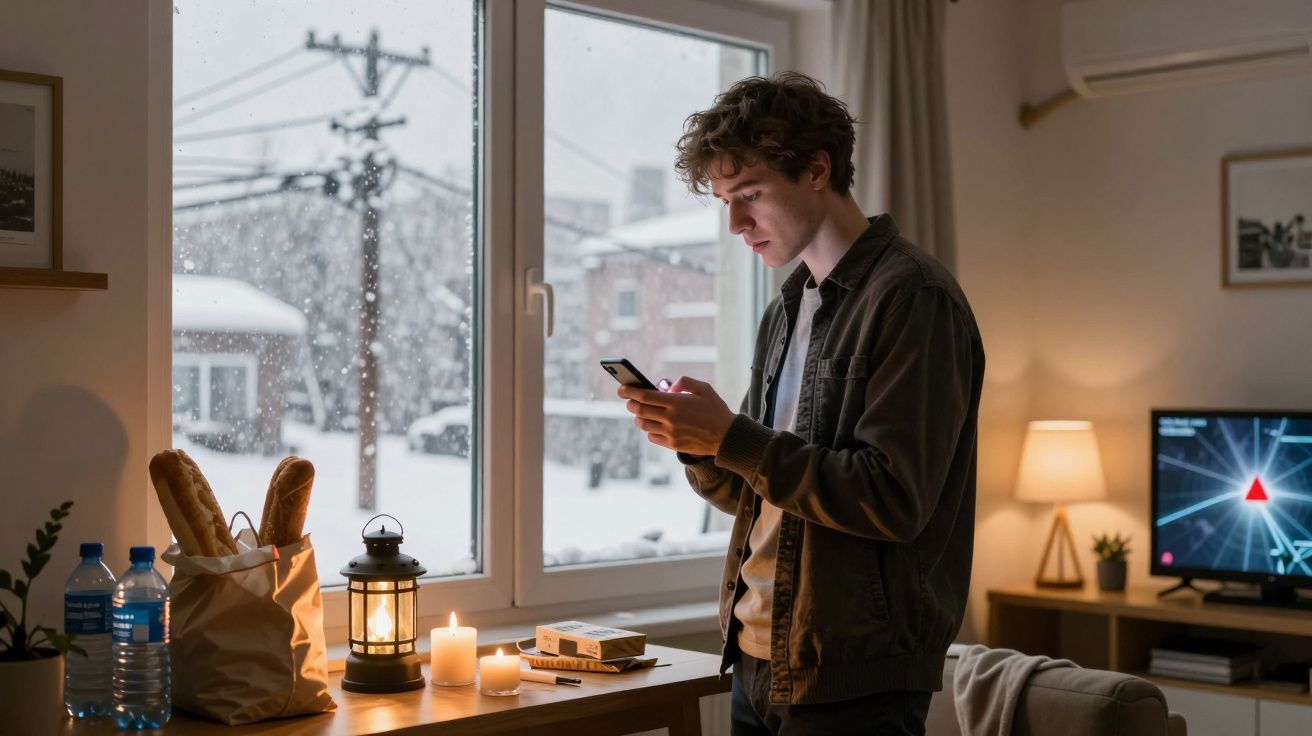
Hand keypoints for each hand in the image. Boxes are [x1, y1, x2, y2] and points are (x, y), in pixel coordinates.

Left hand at [617, 376, 734, 455]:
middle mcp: (671, 418)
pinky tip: (653, 424)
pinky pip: (651, 436)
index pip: (645, 396)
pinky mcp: (673, 444)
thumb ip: (684, 382)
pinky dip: (648, 429)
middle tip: (629, 399)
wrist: (727, 436)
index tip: (622, 388)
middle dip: (630, 403)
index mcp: (677, 402)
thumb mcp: (704, 388)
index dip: (630, 391)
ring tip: (641, 411)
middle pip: (640, 410)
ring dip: (638, 416)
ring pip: (643, 424)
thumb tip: (667, 387)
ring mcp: (671, 433)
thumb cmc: (715, 409)